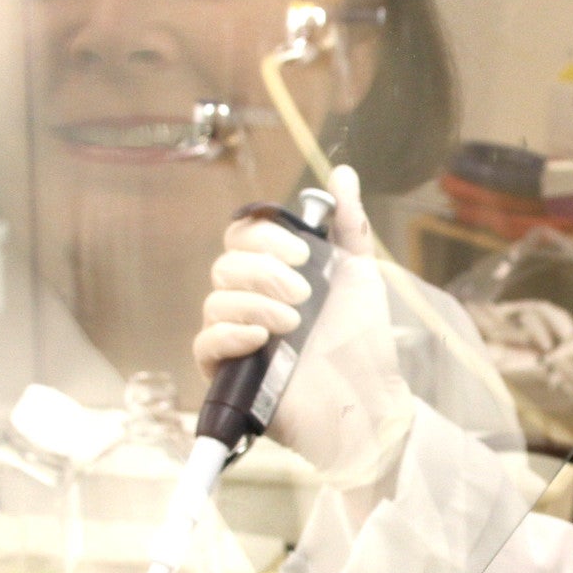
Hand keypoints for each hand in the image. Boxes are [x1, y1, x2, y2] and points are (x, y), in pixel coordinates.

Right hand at [194, 165, 412, 487]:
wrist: (368, 399)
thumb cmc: (363, 340)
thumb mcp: (360, 274)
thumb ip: (347, 223)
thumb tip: (342, 173)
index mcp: (274, 274)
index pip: (243, 237)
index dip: (266, 237)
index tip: (305, 254)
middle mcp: (250, 301)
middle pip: (226, 265)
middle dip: (265, 272)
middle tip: (304, 294)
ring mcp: (237, 337)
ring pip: (215, 301)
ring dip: (255, 303)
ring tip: (293, 324)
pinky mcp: (229, 374)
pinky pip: (204, 344)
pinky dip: (229, 334)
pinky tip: (261, 337)